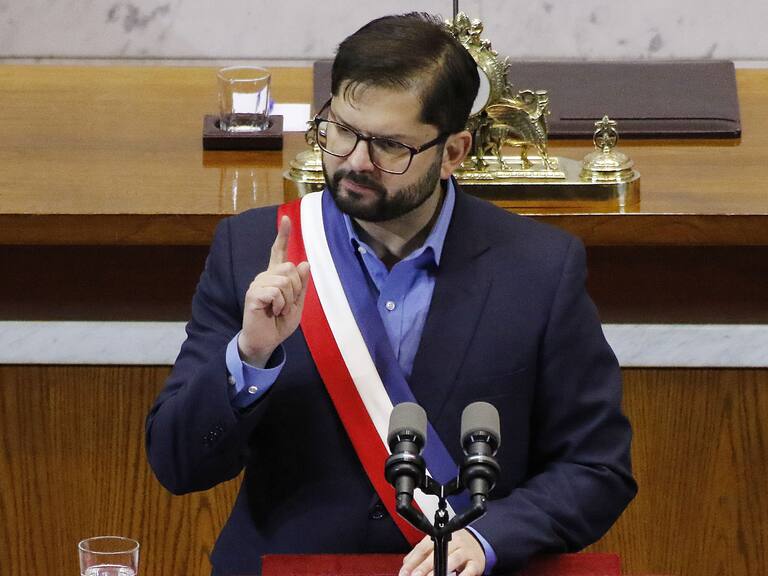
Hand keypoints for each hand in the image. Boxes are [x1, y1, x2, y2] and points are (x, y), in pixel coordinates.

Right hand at [238, 215, 309, 365]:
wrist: (266, 341)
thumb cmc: (280, 323)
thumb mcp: (298, 304)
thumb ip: (301, 285)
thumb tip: (304, 263)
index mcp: (276, 277)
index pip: (279, 252)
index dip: (283, 235)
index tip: (286, 218)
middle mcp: (265, 276)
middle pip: (289, 268)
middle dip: (295, 288)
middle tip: (287, 304)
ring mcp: (258, 284)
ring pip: (284, 281)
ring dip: (288, 300)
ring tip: (279, 310)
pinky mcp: (253, 294)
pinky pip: (275, 292)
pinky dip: (280, 304)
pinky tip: (272, 312)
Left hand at [400, 530, 485, 575]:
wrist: (478, 543)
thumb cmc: (454, 546)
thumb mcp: (437, 545)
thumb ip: (420, 554)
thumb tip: (406, 565)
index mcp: (440, 536)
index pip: (423, 548)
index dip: (413, 561)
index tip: (404, 572)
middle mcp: (453, 541)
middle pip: (436, 553)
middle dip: (423, 567)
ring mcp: (465, 552)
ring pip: (452, 560)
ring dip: (439, 571)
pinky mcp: (475, 563)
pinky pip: (469, 570)